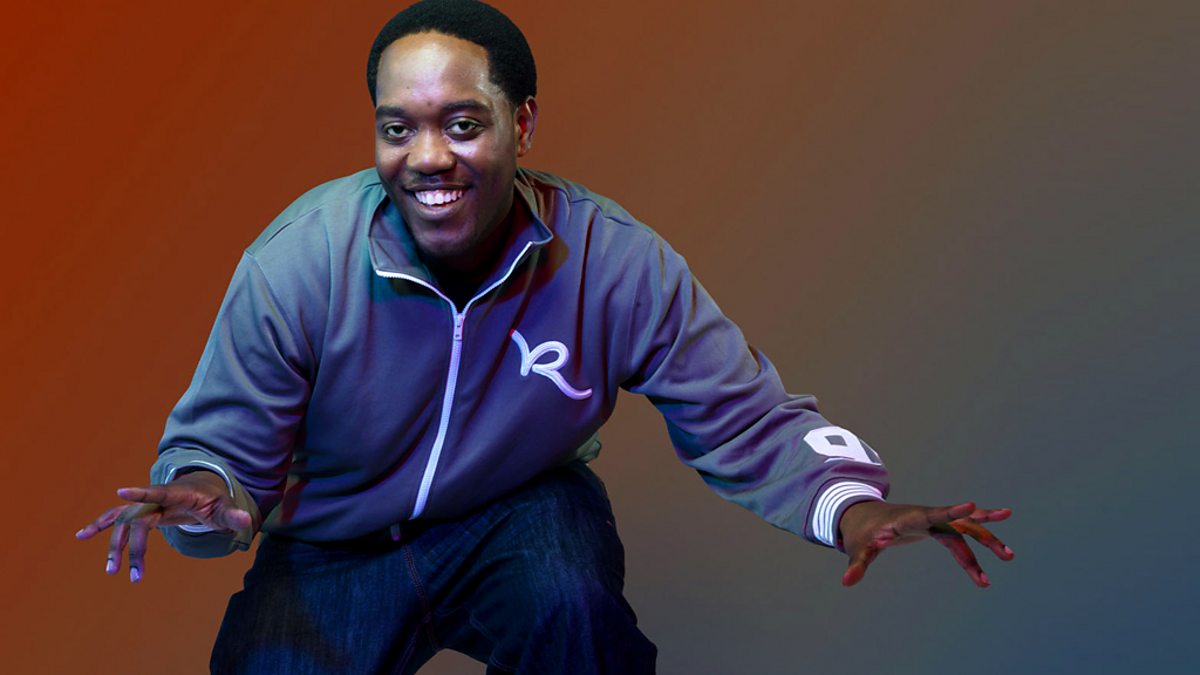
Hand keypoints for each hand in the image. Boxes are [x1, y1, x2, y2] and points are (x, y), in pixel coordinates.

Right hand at [75, 471, 251, 582]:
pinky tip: (81, 535)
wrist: (204, 489)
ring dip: (115, 545)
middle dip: (134, 547)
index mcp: (178, 494)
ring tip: (111, 570)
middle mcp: (157, 498)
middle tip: (135, 577)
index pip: (158, 493)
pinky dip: (99, 525)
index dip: (141, 494)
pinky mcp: (141, 512)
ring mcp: (147, 504)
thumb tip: (246, 520)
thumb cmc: (216, 500)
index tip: (120, 492)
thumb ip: (234, 515)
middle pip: (139, 520)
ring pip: (123, 522)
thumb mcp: (226, 508)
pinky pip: (117, 518)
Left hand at [838, 500, 1012, 587]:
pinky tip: (992, 559)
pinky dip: (974, 550)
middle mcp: (926, 517)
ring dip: (986, 543)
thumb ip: (857, 565)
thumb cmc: (862, 533)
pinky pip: (960, 538)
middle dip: (983, 538)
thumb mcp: (860, 549)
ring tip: (1010, 556)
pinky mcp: (936, 528)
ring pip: (966, 530)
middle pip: (959, 524)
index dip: (951, 511)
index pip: (933, 514)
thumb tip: (846, 582)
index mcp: (909, 519)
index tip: (972, 505)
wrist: (865, 518)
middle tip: (1007, 554)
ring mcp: (933, 521)